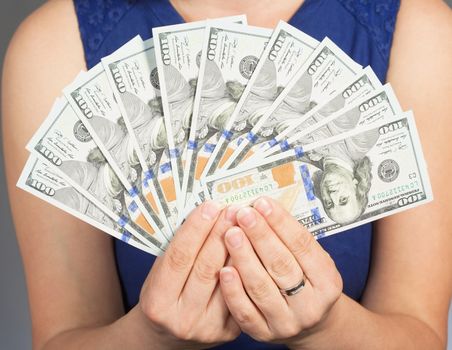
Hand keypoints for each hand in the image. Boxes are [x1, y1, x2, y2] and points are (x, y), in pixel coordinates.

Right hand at [139, 201, 240, 349]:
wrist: (172, 332)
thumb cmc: (166, 292)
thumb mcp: (160, 273)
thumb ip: (179, 250)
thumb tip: (207, 214)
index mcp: (157, 302)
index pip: (179, 258)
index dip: (195, 229)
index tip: (210, 205)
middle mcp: (182, 318)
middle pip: (206, 268)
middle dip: (220, 234)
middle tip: (233, 208)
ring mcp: (207, 328)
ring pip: (229, 280)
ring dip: (239, 247)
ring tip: (246, 222)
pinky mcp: (228, 331)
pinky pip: (242, 292)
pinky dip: (247, 266)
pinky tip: (253, 245)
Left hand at [219, 197, 342, 347]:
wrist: (307, 322)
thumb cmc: (305, 280)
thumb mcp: (310, 260)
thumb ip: (289, 238)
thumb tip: (261, 208)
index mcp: (328, 282)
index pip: (303, 246)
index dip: (281, 223)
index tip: (262, 203)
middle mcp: (310, 305)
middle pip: (282, 265)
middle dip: (260, 236)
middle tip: (243, 214)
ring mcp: (287, 322)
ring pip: (261, 287)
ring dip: (243, 258)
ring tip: (230, 234)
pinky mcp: (264, 334)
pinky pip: (245, 312)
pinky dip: (233, 291)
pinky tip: (223, 270)